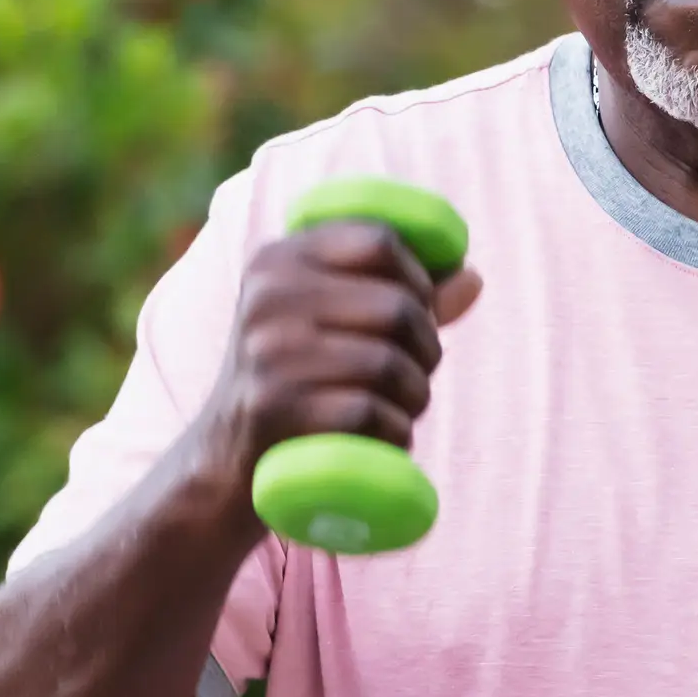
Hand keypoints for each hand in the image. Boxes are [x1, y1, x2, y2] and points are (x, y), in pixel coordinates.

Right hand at [194, 218, 484, 501]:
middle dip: (426, 348)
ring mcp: (268, 351)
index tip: (418, 311)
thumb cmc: (298, 378)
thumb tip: (473, 278)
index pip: (380, 239)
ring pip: (389, 363)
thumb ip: (403, 295)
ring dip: (414, 396)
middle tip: (415, 375)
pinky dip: (394, 432)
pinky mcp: (273, 407)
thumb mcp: (333, 322)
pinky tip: (384, 437)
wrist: (224, 457)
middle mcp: (268, 295)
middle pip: (397, 306)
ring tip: (400, 409)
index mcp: (279, 258)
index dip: (420, 277)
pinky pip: (370, 412)